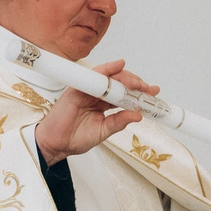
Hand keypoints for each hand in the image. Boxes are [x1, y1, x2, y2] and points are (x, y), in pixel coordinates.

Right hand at [34, 59, 154, 162]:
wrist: (56, 145)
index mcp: (104, 105)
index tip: (153, 93)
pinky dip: (107, 69)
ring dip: (126, 78)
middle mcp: (97, 96)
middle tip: (147, 89)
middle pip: (119, 83)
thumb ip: (119, 122)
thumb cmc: (74, 138)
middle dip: (136, 84)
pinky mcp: (78, 89)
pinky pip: (94, 75)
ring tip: (138, 84)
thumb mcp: (103, 132)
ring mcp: (88, 91)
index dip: (140, 93)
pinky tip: (118, 66)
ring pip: (110, 77)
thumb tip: (137, 115)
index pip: (125, 94)